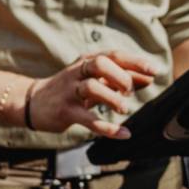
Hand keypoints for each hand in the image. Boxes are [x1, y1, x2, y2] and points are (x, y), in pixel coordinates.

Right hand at [25, 51, 157, 138]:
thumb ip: (120, 78)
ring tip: (124, 109)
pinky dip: (107, 128)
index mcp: (86, 61)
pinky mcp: (65, 111)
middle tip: (129, 91)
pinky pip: (88, 119)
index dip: (135, 62)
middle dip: (120, 76)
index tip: (154, 71)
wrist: (33, 102)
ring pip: (92, 87)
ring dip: (112, 98)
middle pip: (100, 63)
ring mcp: (70, 91)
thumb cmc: (70, 89)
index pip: (113, 55)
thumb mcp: (94, 79)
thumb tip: (149, 78)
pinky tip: (124, 133)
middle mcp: (77, 72)